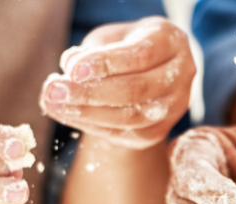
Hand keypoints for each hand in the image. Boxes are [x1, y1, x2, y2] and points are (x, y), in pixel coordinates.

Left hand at [40, 16, 195, 149]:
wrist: (149, 70)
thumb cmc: (126, 46)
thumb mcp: (110, 37)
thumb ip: (92, 50)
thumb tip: (69, 68)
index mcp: (171, 42)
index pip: (140, 55)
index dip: (105, 64)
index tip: (72, 69)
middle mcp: (182, 75)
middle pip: (136, 90)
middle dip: (90, 93)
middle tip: (54, 90)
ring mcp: (175, 107)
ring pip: (131, 118)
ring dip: (86, 113)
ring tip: (53, 104)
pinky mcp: (159, 131)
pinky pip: (126, 134)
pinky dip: (93, 126)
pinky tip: (68, 115)